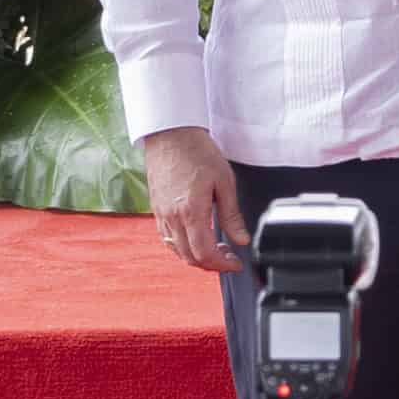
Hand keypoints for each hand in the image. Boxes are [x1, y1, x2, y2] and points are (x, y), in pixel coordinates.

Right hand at [143, 126, 249, 273]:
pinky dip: (182, 246)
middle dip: (212, 264)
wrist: (171, 134)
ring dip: (196, 256)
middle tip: (229, 256)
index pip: (205, 254)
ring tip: (215, 247)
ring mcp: (161, 215)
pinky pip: (167, 238)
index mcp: (191, 212)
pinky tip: (196, 236)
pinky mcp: (156, 209)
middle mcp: (172, 218)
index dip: (222, 264)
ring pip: (177, 251)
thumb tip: (241, 239)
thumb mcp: (224, 181)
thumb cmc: (197, 151)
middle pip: (190, 258)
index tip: (235, 262)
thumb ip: (232, 215)